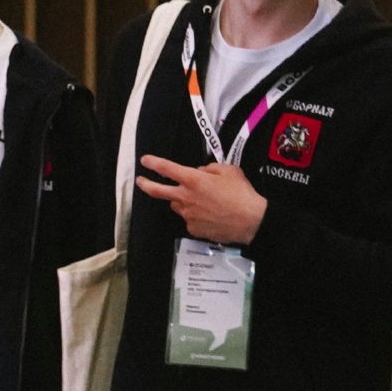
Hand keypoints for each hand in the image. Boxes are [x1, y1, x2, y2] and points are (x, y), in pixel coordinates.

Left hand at [133, 155, 266, 244]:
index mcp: (193, 180)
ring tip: (202, 202)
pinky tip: (211, 216)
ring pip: (177, 205)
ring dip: (182, 201)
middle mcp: (185, 197)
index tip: (145, 161)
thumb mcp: (229, 171)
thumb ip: (209, 169)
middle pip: (158, 191)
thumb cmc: (242, 193)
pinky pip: (190, 219)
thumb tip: (200, 172)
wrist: (251, 221)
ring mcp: (188, 215)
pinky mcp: (193, 229)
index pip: (166, 168)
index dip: (153, 163)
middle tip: (140, 181)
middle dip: (146, 185)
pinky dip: (196, 216)